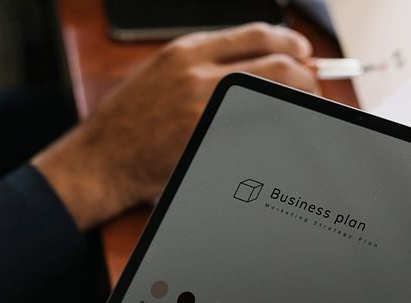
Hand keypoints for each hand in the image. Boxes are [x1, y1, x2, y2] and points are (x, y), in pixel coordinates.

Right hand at [33, 22, 317, 230]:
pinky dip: (277, 131)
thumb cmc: (124, 122)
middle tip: (310, 88)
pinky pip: (259, 131)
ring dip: (297, 104)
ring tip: (302, 112)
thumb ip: (200, 63)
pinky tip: (281, 136)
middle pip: (277, 65)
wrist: (100, 160)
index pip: (257, 35)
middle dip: (304, 76)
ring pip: (274, 98)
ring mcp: (205, 110)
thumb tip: (248, 63)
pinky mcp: (209, 142)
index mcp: (186, 51)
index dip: (290, 44)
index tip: (302, 54)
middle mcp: (198, 75)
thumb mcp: (158, 73)